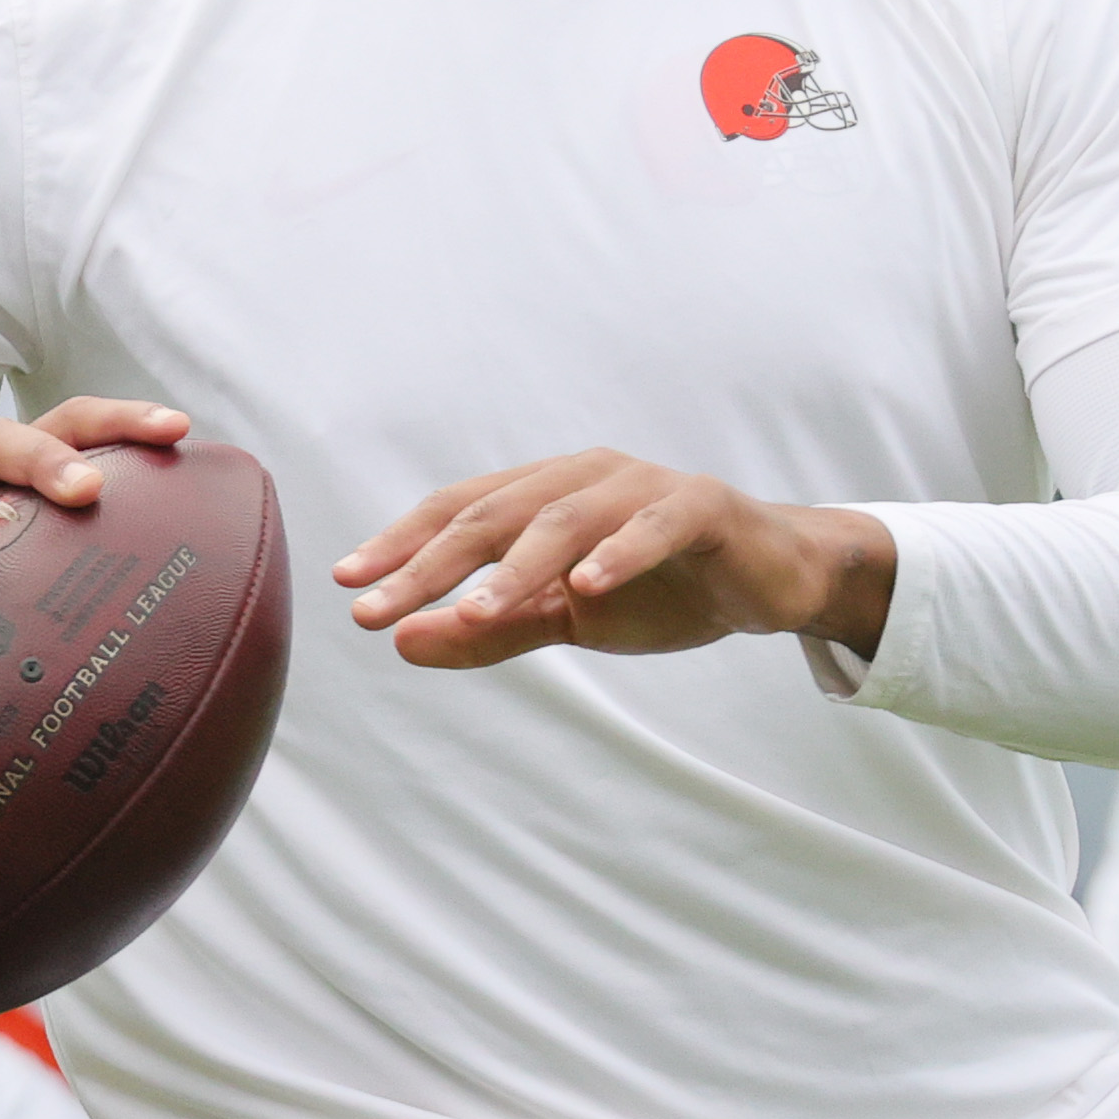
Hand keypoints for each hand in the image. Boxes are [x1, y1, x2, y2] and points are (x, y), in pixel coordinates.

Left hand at [333, 449, 895, 670]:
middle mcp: (584, 476)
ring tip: (473, 609)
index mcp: (546, 493)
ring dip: (516, 564)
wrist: (769, 580)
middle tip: (379, 608)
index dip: (403, 545)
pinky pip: (655, 524)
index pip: (459, 512)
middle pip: (495, 513)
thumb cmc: (662, 589)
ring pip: (566, 518)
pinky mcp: (701, 506)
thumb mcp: (567, 619)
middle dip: (432, 563)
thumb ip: (491, 627)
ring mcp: (643, 485)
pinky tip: (588, 585)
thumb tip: (403, 642)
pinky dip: (621, 552)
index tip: (350, 586)